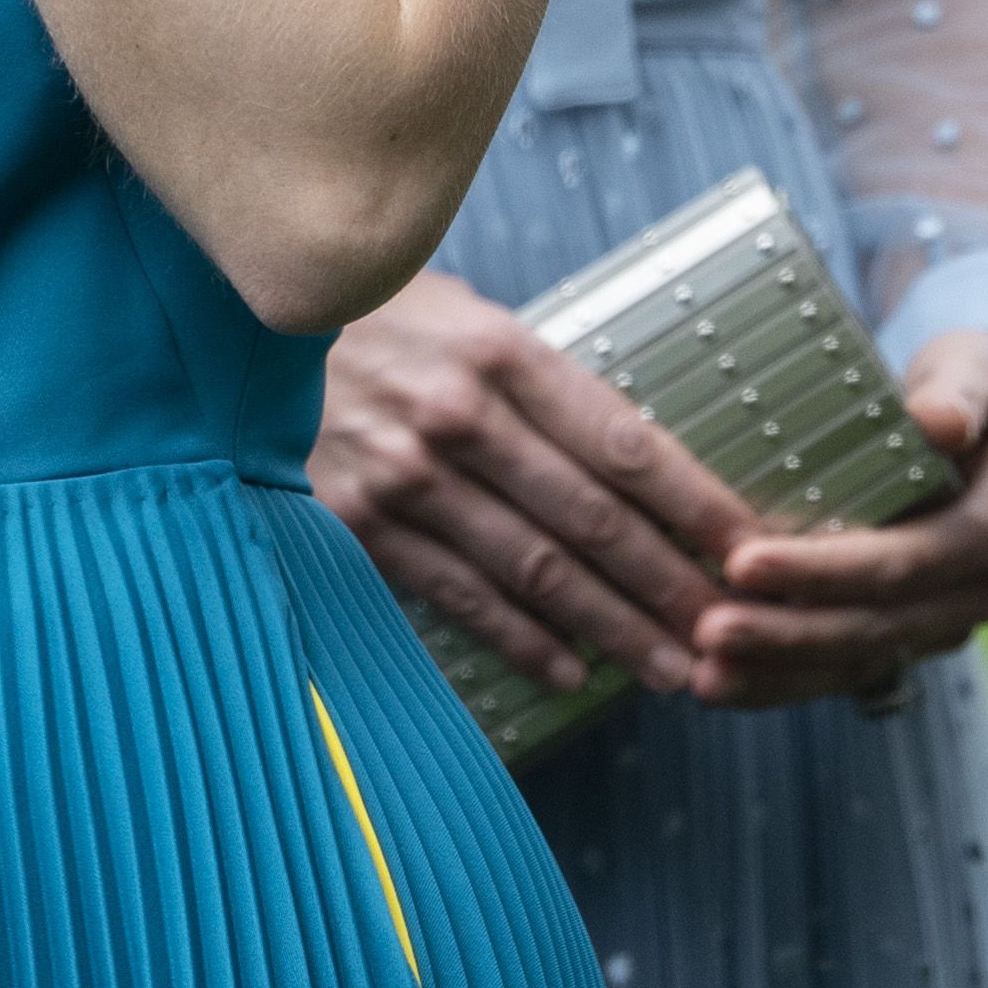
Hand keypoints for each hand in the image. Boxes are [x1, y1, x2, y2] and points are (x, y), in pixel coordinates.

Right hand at [308, 269, 750, 697]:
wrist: (235, 339)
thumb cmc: (372, 323)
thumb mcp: (460, 316)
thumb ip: (537, 381)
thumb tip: (634, 455)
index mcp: (499, 351)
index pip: (625, 444)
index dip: (699, 506)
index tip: (752, 551)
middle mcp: (458, 416)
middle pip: (594, 520)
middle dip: (671, 584)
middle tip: (728, 633)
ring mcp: (405, 477)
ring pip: (537, 570)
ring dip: (614, 627)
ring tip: (672, 668)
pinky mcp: (359, 525)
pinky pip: (461, 596)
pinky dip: (522, 640)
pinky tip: (572, 671)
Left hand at [684, 327, 987, 705]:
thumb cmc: (971, 389)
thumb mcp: (976, 372)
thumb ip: (961, 395)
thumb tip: (941, 422)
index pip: (901, 564)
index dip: (823, 571)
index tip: (744, 561)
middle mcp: (972, 591)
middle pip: (872, 626)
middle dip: (785, 635)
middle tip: (707, 632)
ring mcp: (938, 621)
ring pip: (853, 660)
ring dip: (776, 673)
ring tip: (704, 674)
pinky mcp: (903, 634)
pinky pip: (841, 668)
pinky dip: (781, 680)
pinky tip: (721, 682)